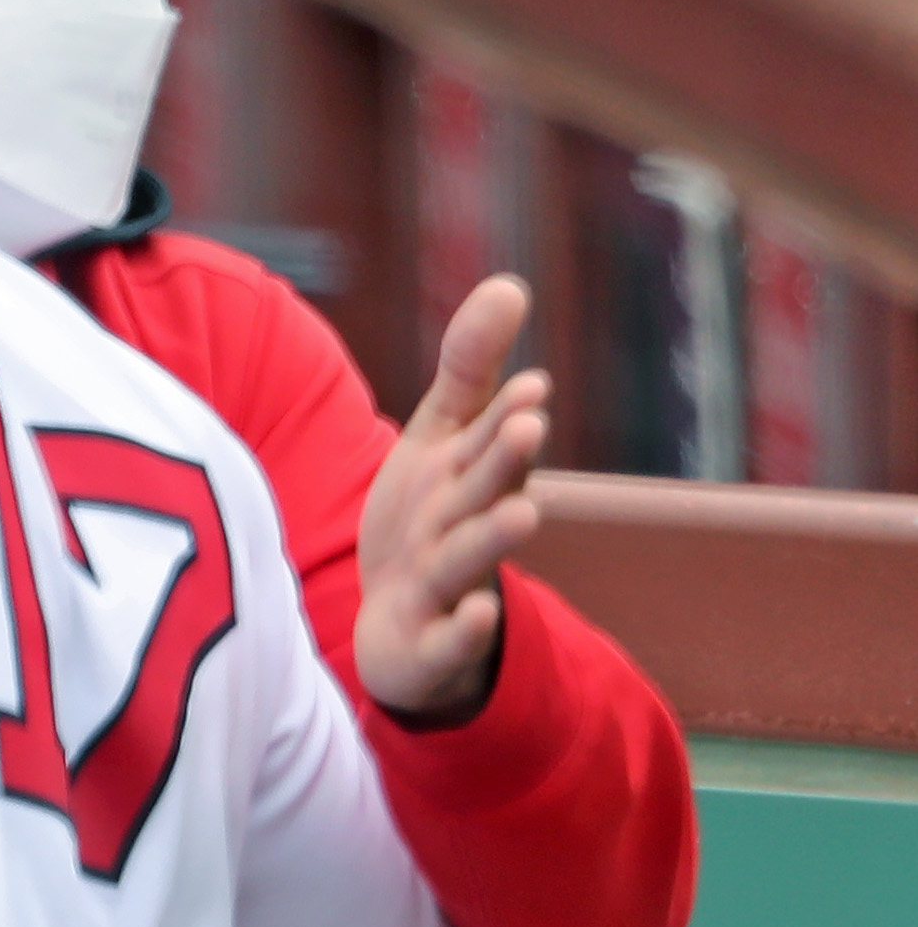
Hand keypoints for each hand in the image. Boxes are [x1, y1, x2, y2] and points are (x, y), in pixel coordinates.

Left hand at [356, 274, 550, 722]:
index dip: (504, 415)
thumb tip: (511, 284)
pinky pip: (447, 639)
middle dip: (506, 462)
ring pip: (470, 558)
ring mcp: (448, 586)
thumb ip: (472, 368)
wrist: (399, 620)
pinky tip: (478, 612)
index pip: (486, 441)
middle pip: (484, 491)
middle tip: (527, 426)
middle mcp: (465, 527)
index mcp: (470, 477)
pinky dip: (464, 629)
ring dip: (495, 536)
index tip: (527, 386)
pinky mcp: (429, 642)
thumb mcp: (442, 438)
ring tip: (525, 512)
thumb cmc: (429, 514)